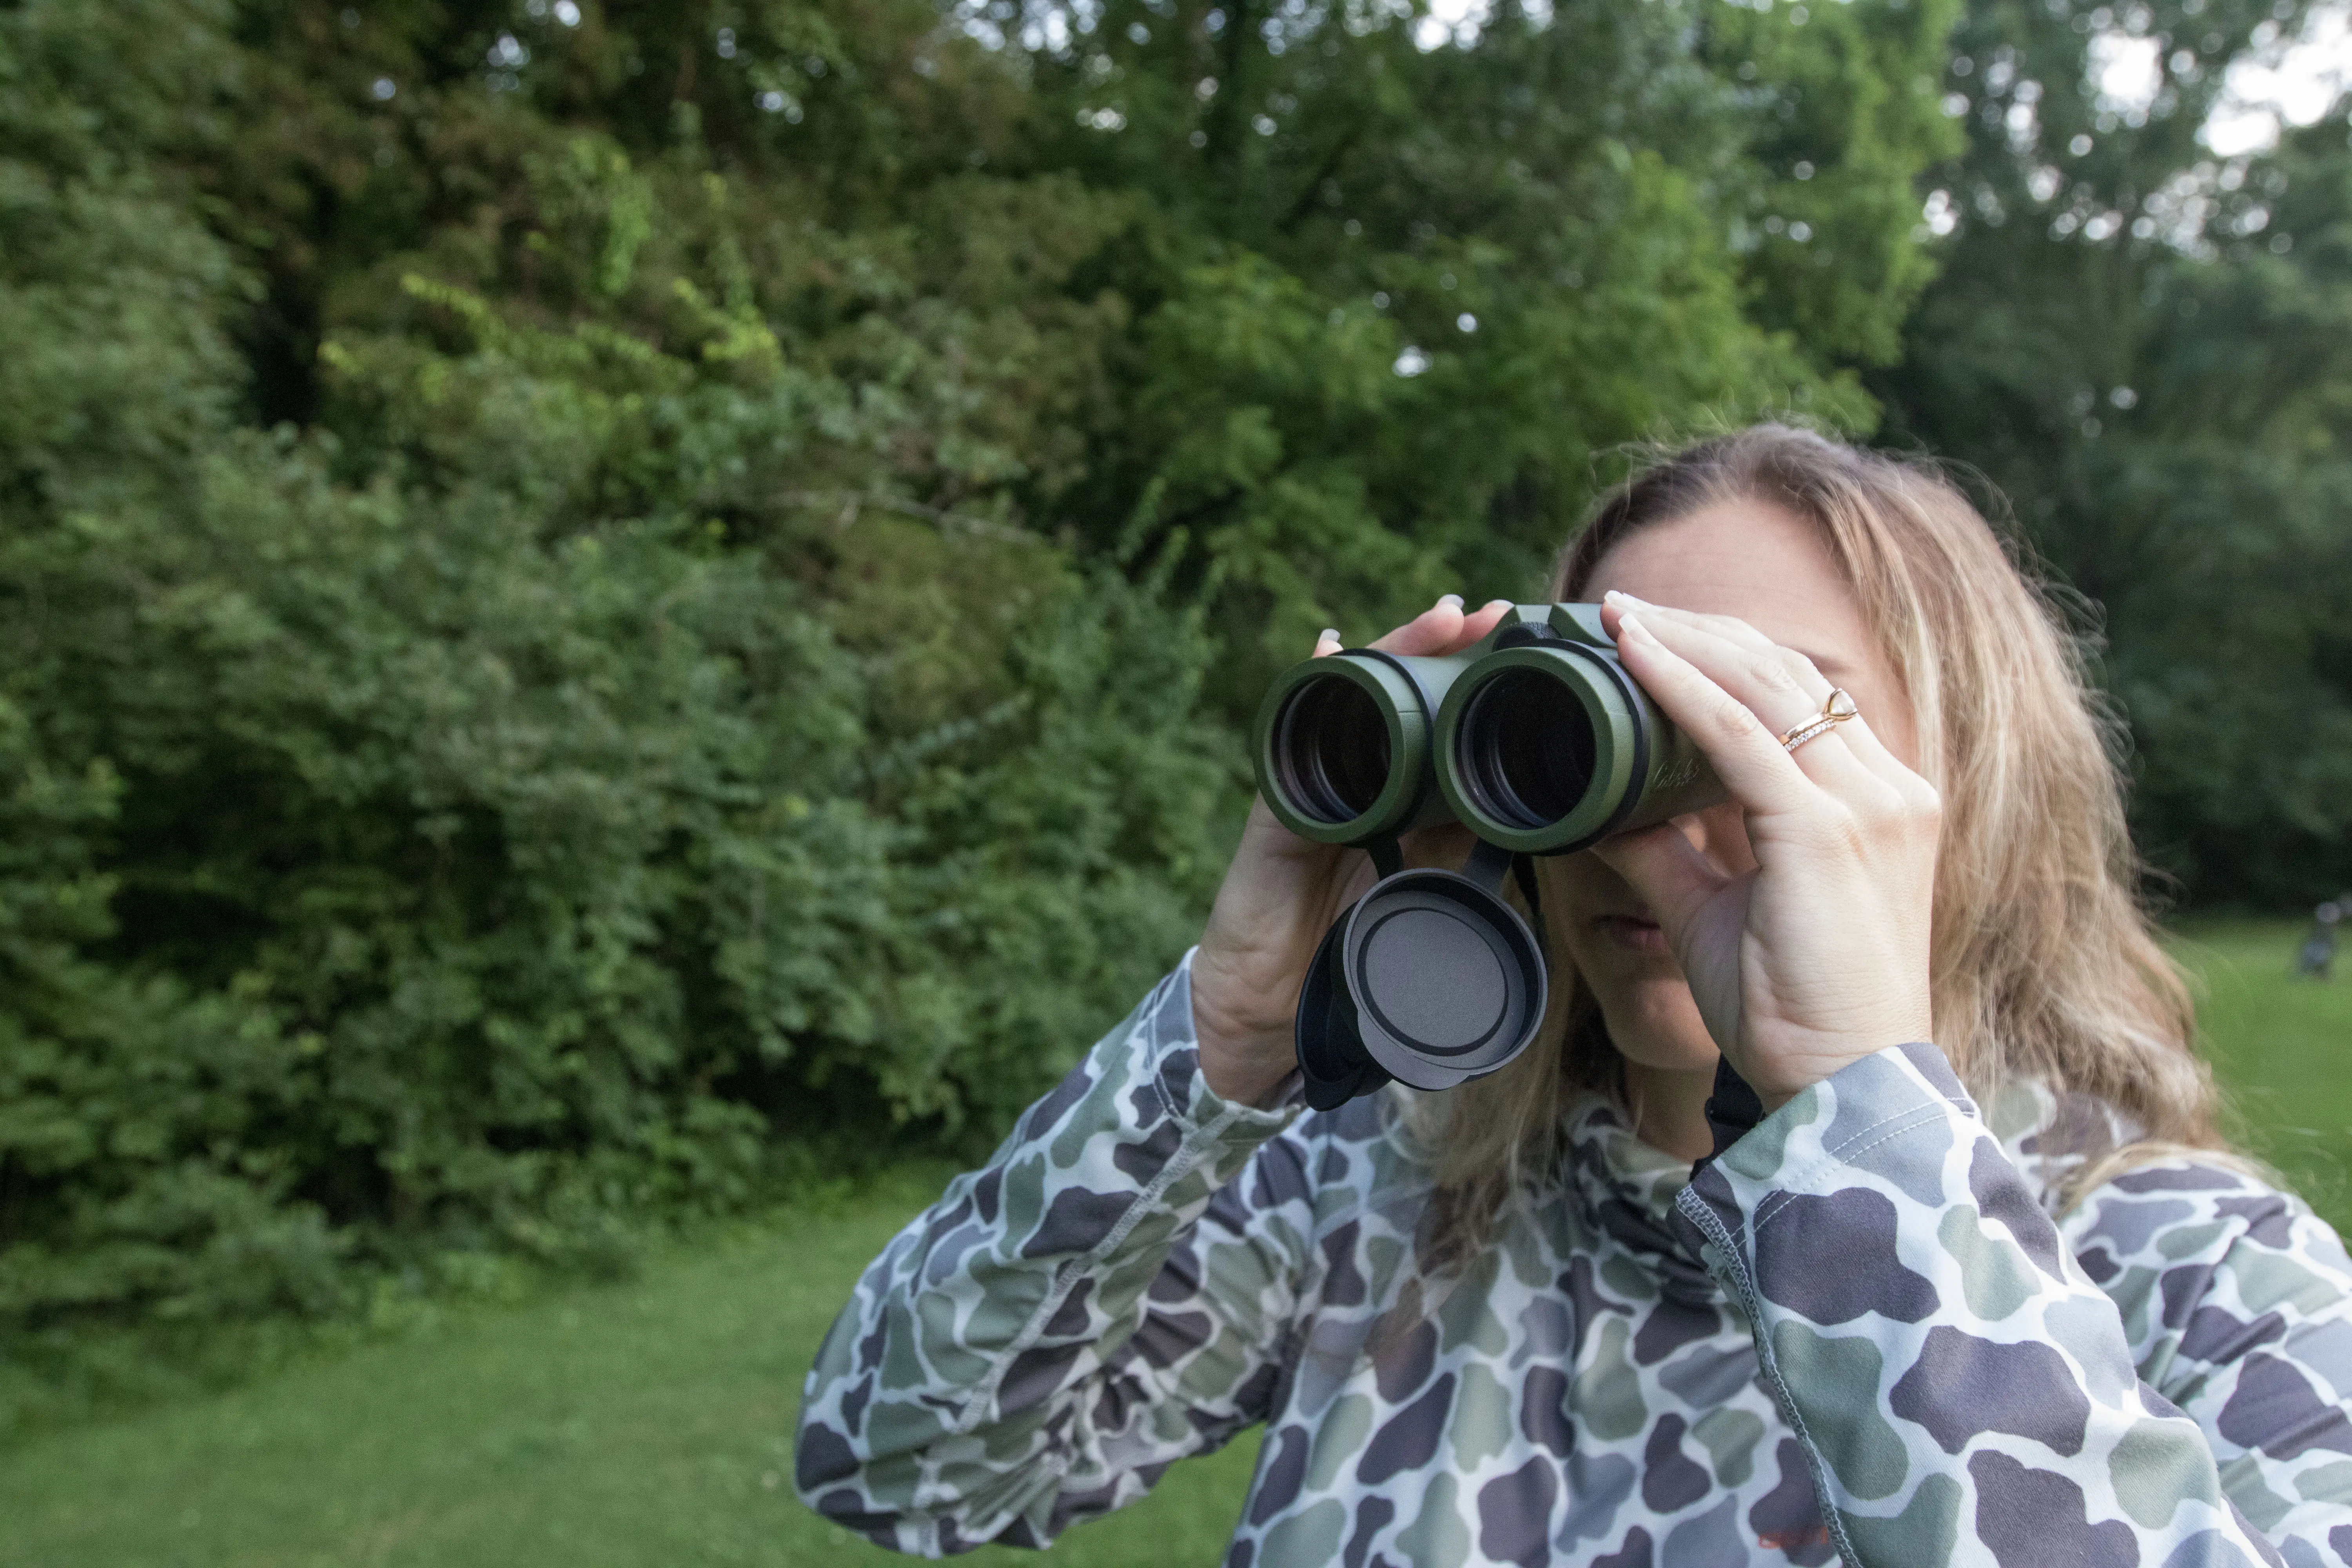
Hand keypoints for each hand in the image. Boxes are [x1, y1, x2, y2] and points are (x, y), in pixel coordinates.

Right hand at [1192, 595, 1514, 1104]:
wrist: (1277, 1015)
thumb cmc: (1357, 965)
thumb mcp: (1440, 909)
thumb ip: (1484, 870)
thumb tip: (1568, 839)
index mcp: (1414, 809)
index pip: (1456, 733)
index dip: (1493, 695)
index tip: (1543, 658)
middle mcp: (1368, 785)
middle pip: (1410, 699)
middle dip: (1451, 652)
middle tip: (1500, 617)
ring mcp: (1321, 789)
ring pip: (1359, 702)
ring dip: (1398, 653)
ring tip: (1443, 618)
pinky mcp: (1279, 809)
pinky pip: (1295, 742)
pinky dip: (1312, 695)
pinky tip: (1329, 650)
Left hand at [1591, 593, 1939, 1108]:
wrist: (1842, 1087)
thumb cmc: (1792, 1010)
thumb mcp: (1718, 913)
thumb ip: (1670, 855)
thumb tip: (1605, 816)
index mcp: (1878, 802)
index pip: (1799, 697)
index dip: (1723, 653)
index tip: (1651, 631)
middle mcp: (1888, 789)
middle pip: (1785, 674)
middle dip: (1699, 631)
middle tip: (1621, 608)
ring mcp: (1867, 805)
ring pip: (1763, 686)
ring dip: (1683, 642)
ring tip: (1616, 617)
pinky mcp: (1828, 831)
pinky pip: (1738, 736)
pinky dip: (1680, 688)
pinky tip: (1634, 658)